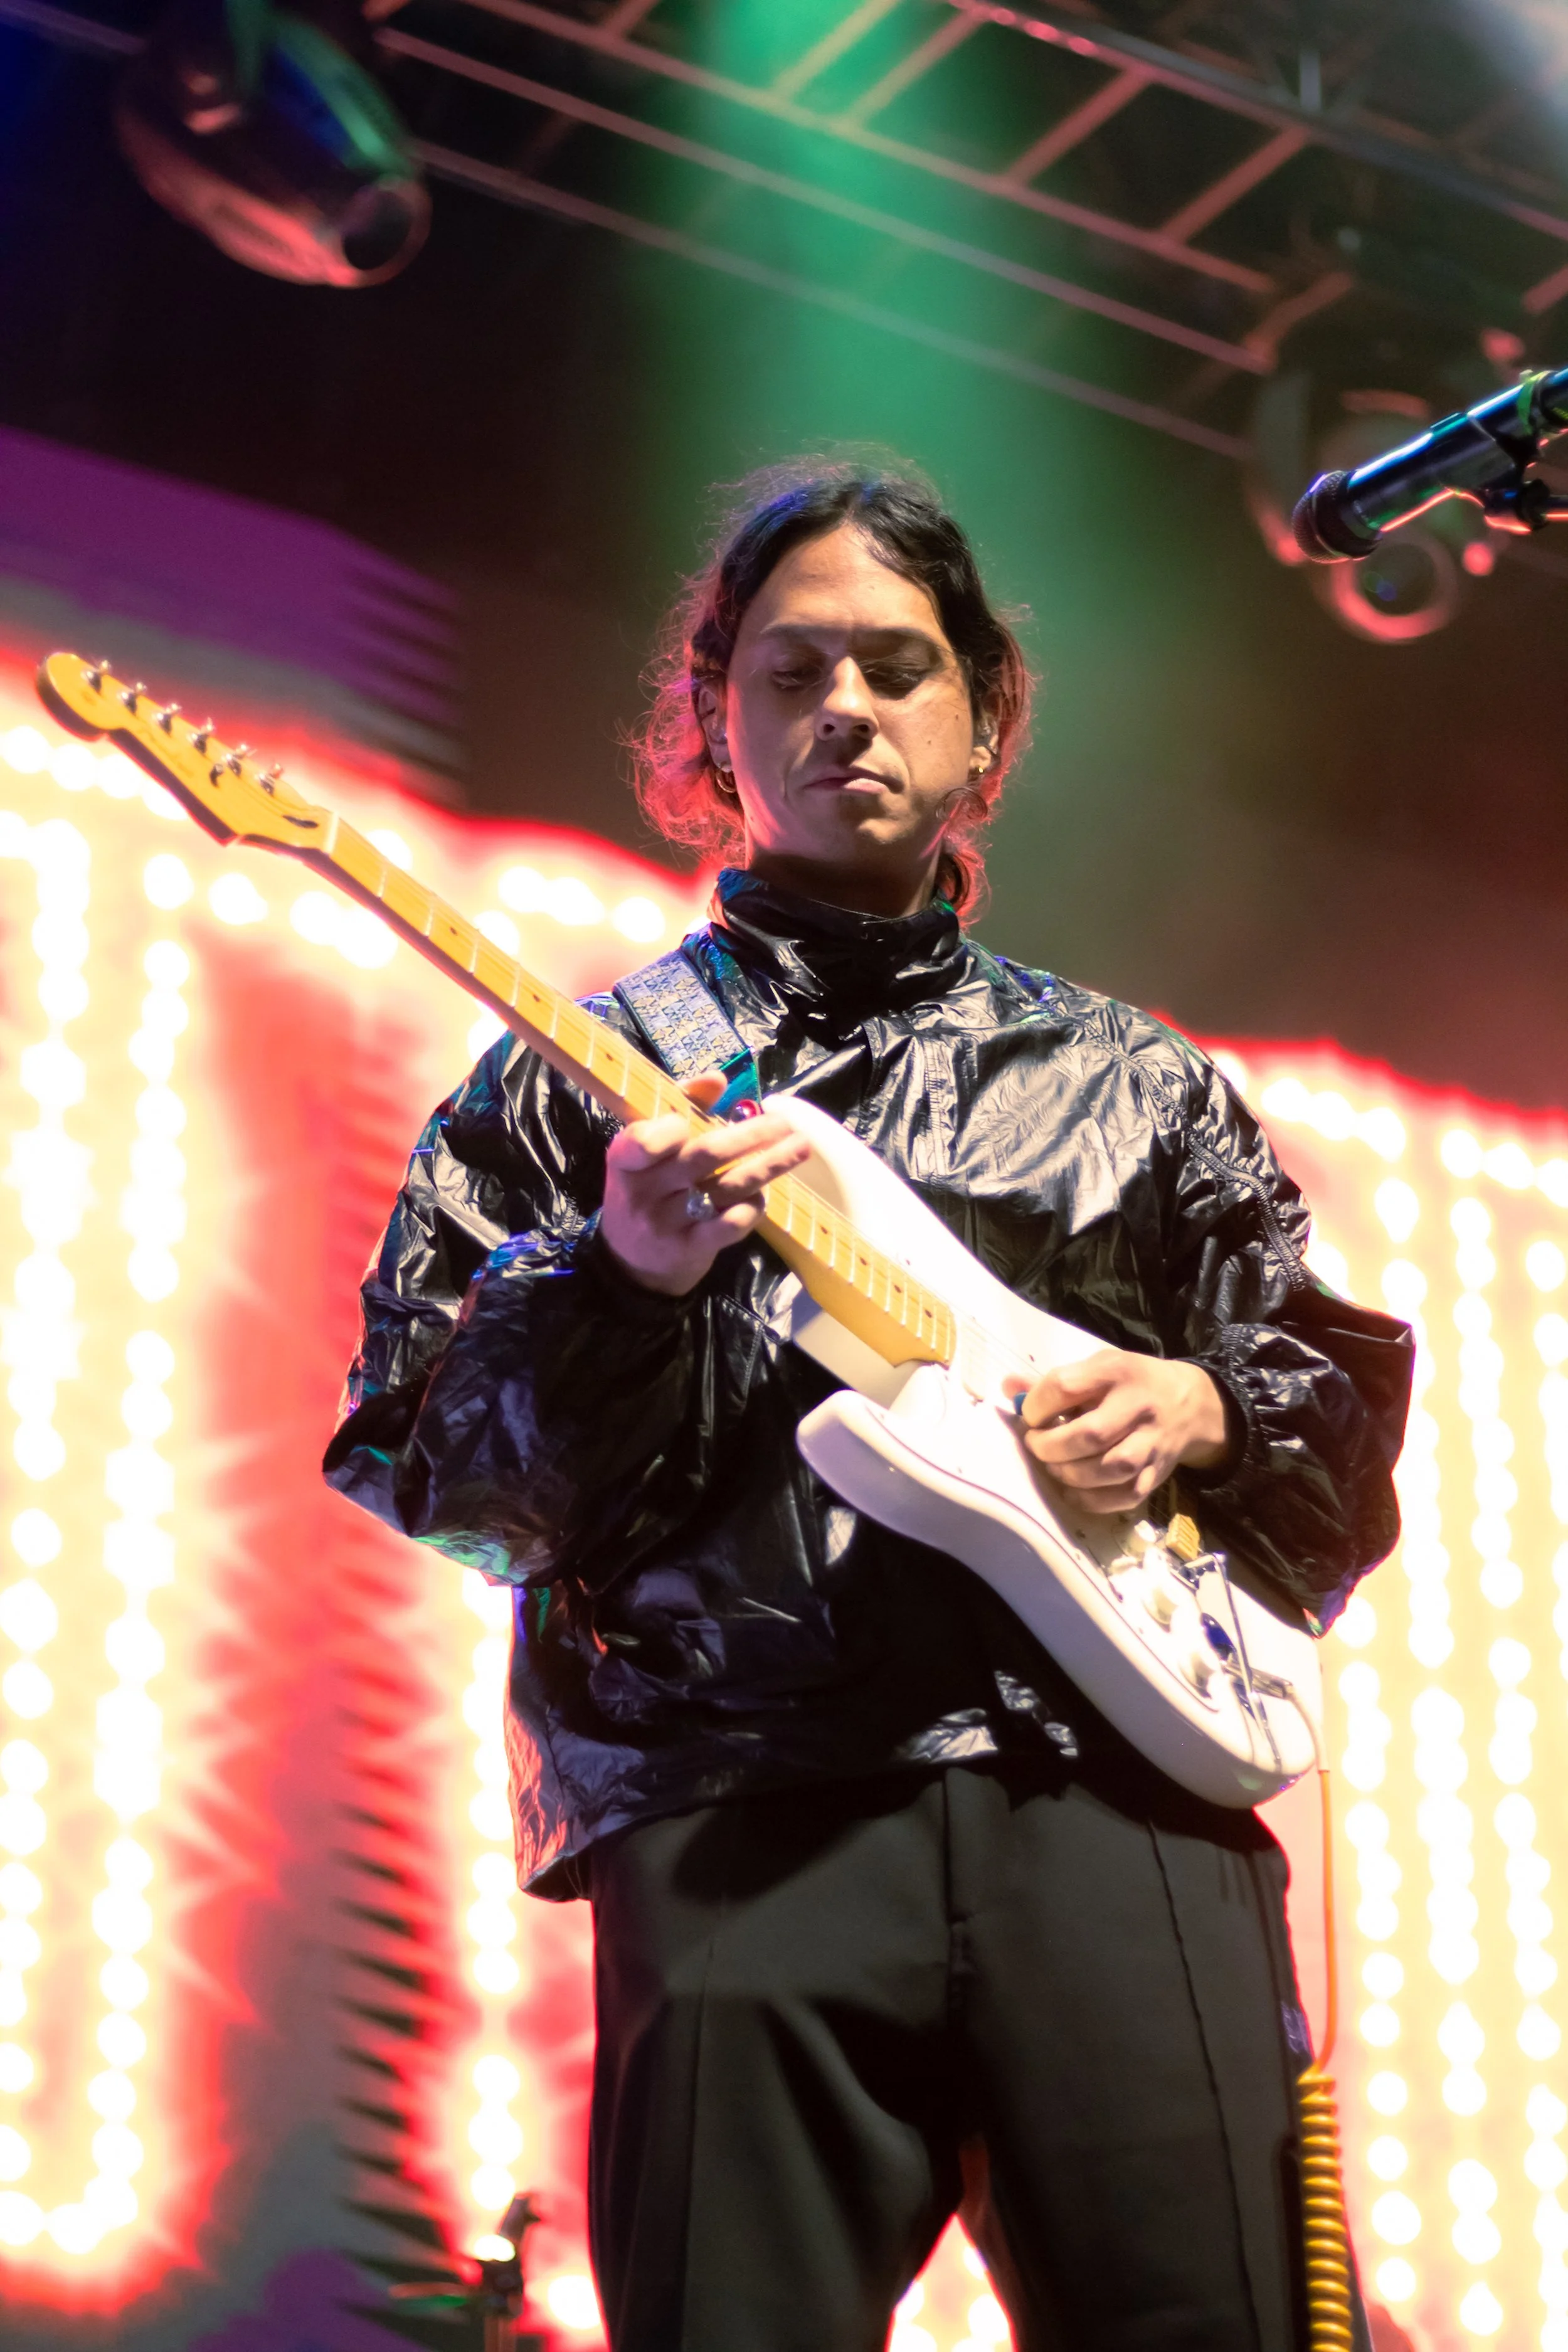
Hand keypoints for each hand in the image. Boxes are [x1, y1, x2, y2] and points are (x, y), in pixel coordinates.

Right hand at [601, 1072, 811, 1296]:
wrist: (631, 1264)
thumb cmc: (646, 1192)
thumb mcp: (645, 1152)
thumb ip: (680, 1107)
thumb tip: (718, 1078)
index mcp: (625, 1161)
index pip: (646, 1139)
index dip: (676, 1126)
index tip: (712, 1115)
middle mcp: (643, 1192)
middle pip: (704, 1156)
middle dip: (750, 1135)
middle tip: (784, 1122)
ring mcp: (667, 1224)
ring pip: (727, 1187)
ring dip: (768, 1165)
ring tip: (800, 1147)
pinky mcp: (691, 1249)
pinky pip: (731, 1224)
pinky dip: (753, 1205)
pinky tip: (764, 1192)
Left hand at [1007, 1349, 1231, 1516]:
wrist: (1189, 1404)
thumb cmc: (1131, 1383)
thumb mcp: (1098, 1367)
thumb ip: (1054, 1381)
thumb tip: (1007, 1387)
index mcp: (1117, 1372)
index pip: (1066, 1387)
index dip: (1037, 1405)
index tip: (1029, 1415)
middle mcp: (1139, 1407)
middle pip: (1090, 1434)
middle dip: (1051, 1446)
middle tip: (1036, 1445)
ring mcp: (1152, 1444)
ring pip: (1110, 1469)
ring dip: (1070, 1473)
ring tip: (1053, 1466)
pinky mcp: (1157, 1474)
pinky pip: (1124, 1496)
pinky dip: (1092, 1499)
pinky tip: (1072, 1489)